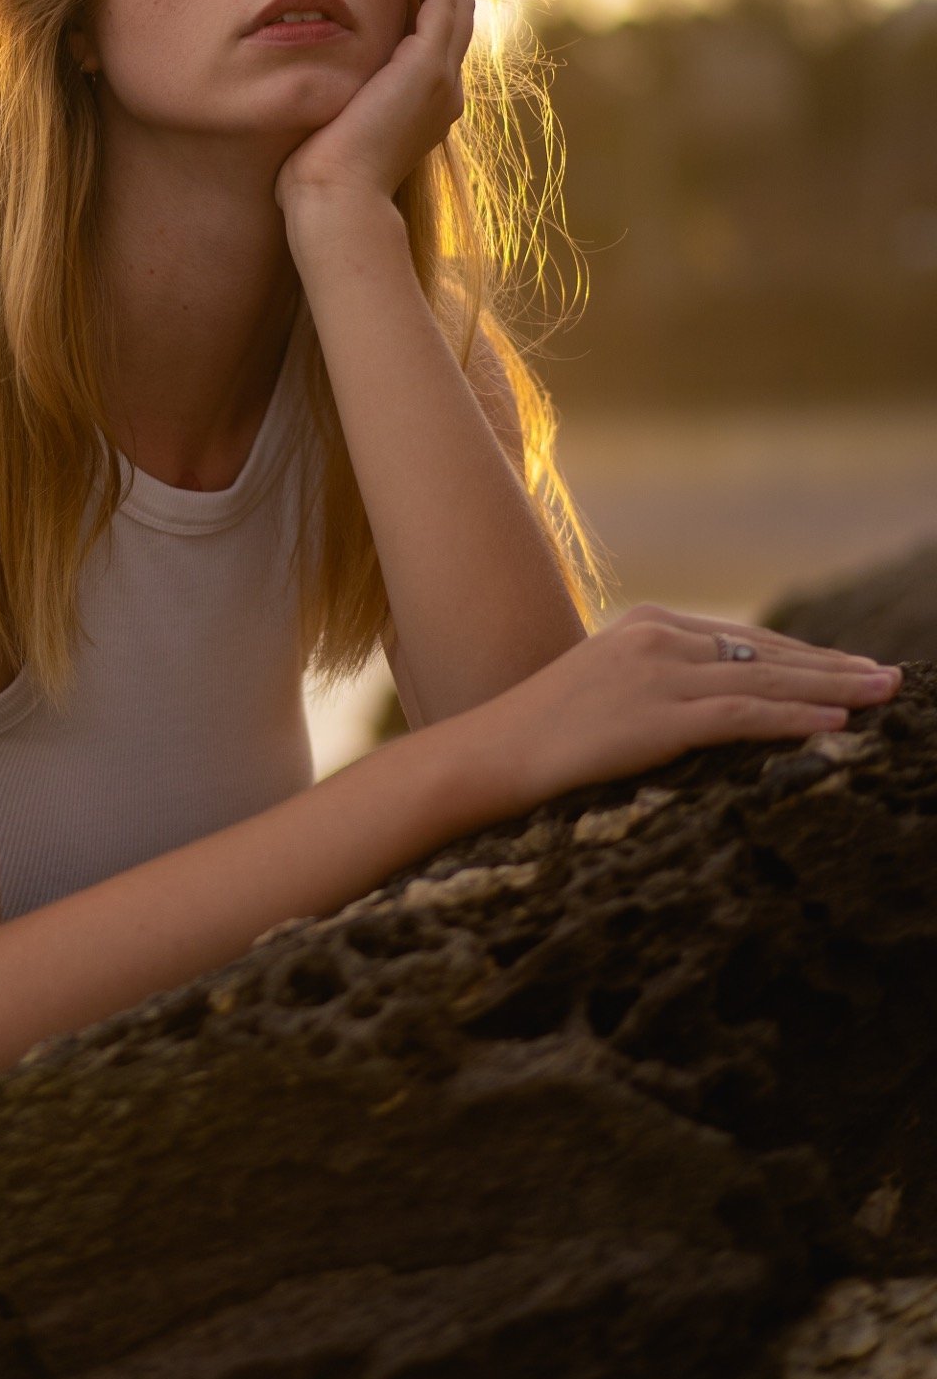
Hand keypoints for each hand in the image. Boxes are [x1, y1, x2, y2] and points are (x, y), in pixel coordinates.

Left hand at [274, 0, 472, 245]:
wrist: (337, 200)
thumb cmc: (320, 181)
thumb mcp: (332, 133)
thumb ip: (334, 109)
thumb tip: (304, 100)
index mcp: (424, 108)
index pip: (434, 44)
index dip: (422, 5)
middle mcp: (443, 92)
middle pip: (454, 19)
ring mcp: (441, 78)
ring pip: (456, 4)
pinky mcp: (428, 65)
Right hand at [478, 604, 901, 811]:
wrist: (489, 753)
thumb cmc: (540, 735)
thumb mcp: (605, 691)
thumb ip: (656, 684)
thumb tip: (708, 706)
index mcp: (648, 624)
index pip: (746, 640)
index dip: (803, 655)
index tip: (848, 667)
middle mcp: (658, 637)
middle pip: (766, 653)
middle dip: (833, 667)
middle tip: (889, 677)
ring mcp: (658, 673)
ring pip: (766, 679)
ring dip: (833, 690)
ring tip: (881, 695)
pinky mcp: (657, 714)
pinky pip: (743, 716)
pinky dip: (794, 719)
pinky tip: (835, 725)